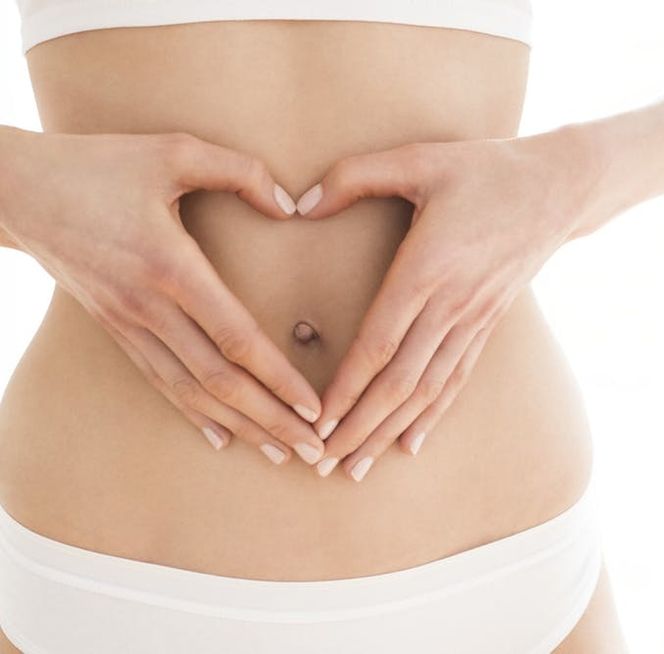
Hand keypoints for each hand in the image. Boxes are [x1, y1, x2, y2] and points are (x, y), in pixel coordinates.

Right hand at [0, 128, 325, 465]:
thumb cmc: (98, 164)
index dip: (278, 378)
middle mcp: (149, 307)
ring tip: (281, 454)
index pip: (236, 337)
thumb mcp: (172, 150)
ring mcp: (128, 324)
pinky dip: (195, 413)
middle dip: (271, 420)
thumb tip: (291, 205)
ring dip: (240, 426)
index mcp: (171, 266)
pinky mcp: (115, 329)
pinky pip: (161, 381)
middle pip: (220, 380)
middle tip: (314, 453)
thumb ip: (239, 172)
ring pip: (191, 391)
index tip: (315, 407)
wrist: (13, 190)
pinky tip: (223, 437)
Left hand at [294, 127, 602, 479]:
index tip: (317, 421)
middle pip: (400, 381)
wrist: (561, 186)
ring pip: (427, 391)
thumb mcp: (419, 158)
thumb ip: (354, 176)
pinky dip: (431, 416)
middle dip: (359, 427)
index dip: (346, 387)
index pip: (380, 342)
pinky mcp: (487, 324)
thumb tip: (299, 204)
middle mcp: (452, 304)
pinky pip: (456, 380)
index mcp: (429, 268)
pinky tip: (410, 444)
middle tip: (324, 464)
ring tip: (356, 467)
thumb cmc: (485, 168)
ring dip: (389, 432)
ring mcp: (474, 320)